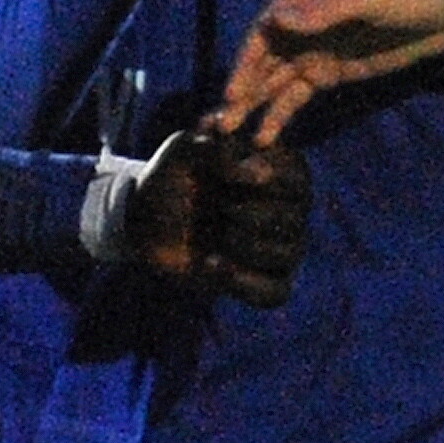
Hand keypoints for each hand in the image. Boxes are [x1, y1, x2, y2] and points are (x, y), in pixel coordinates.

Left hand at [125, 126, 311, 305]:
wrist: (144, 222)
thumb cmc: (172, 177)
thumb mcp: (184, 150)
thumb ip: (219, 150)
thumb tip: (263, 175)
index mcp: (280, 170)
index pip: (298, 177)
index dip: (267, 180)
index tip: (225, 177)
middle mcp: (288, 209)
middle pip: (293, 218)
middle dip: (251, 214)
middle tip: (220, 205)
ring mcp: (280, 247)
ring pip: (287, 254)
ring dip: (246, 245)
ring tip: (218, 236)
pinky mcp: (264, 282)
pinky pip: (276, 293)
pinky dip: (243, 282)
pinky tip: (210, 264)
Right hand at [215, 0, 443, 142]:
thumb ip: (323, 11)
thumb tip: (276, 21)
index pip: (266, 30)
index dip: (247, 62)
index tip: (234, 93)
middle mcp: (302, 18)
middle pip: (264, 58)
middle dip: (243, 90)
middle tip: (222, 122)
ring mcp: (315, 47)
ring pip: (276, 80)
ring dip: (255, 106)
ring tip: (233, 133)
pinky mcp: (331, 72)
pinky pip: (298, 95)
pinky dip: (281, 113)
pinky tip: (266, 135)